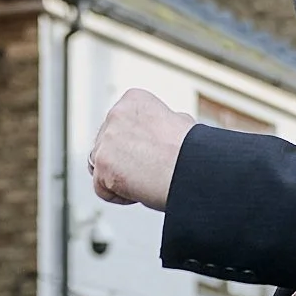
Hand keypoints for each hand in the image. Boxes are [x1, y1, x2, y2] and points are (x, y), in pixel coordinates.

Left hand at [89, 89, 195, 210]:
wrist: (194, 169)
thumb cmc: (193, 152)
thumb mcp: (179, 124)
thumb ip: (156, 124)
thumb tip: (155, 131)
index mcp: (133, 100)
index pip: (120, 129)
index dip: (137, 148)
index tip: (156, 154)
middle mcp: (115, 114)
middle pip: (107, 148)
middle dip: (125, 163)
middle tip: (151, 169)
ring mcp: (106, 138)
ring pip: (102, 168)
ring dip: (122, 179)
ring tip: (147, 177)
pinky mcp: (102, 163)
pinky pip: (102, 188)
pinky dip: (120, 195)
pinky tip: (141, 188)